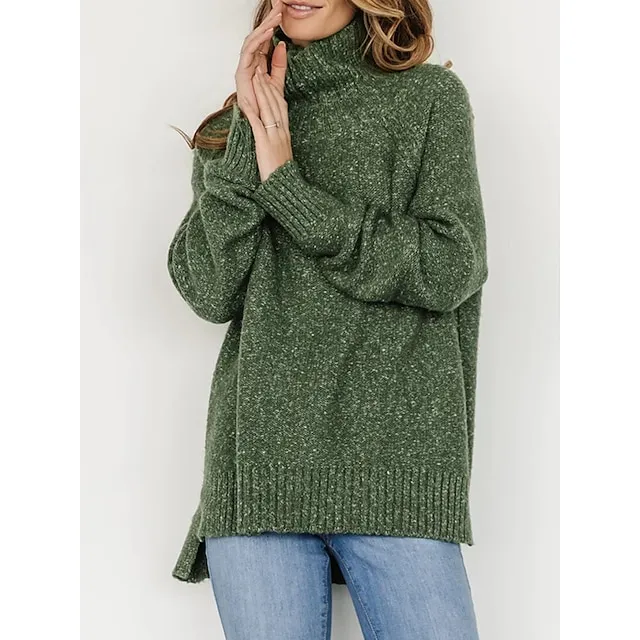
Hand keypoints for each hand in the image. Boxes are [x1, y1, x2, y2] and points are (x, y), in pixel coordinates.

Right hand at [235, 0, 283, 116]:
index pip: (265, 40)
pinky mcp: (241, 73)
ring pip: (253, 40)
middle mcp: (249, 64)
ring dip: (265, 27)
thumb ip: (279, 64)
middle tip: (279, 5)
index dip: (273, 25)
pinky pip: (249, 52)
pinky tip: (269, 32)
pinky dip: (259, 41)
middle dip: (268, 20)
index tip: (282, 11)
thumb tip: (282, 45)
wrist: (261, 124)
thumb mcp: (277, 82)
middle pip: (258, 36)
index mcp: (257, 64)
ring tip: (276, 16)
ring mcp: (244, 67)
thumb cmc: (266, 107)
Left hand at [242, 46, 292, 181]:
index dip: (275, 87)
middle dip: (268, 82)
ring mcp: (274, 137)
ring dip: (262, 90)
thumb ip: (276, 138)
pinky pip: (258, 125)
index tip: (268, 74)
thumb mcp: (281, 152)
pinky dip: (253, 111)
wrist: (285, 188)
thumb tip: (271, 131)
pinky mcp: (265, 144)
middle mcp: (281, 131)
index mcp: (284, 132)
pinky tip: (247, 101)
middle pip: (276, 102)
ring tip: (256, 74)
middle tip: (262, 63)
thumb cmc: (281, 174)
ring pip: (269, 108)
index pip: (281, 104)